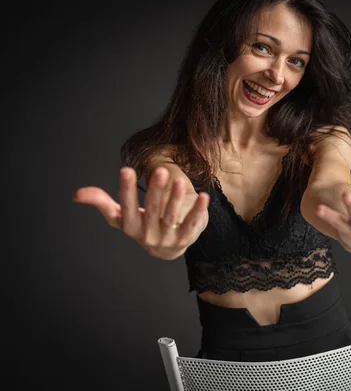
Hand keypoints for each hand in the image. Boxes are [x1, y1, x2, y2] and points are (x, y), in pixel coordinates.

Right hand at [73, 166, 209, 259]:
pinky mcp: (186, 237)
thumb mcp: (122, 216)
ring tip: (180, 180)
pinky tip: (204, 196)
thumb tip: (77, 194)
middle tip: (161, 170)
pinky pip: (193, 223)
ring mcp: (168, 237)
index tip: (125, 170)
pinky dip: (198, 211)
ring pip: (172, 216)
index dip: (126, 190)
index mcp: (131, 227)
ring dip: (175, 199)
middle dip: (156, 191)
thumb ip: (102, 203)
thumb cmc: (142, 224)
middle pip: (152, 210)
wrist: (167, 247)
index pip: (126, 208)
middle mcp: (148, 234)